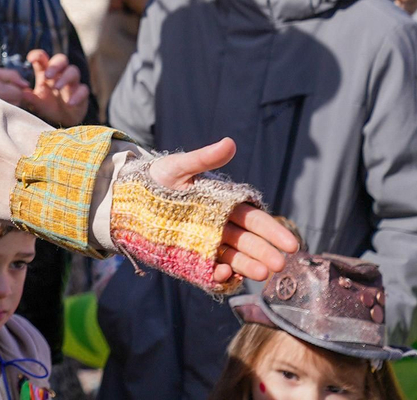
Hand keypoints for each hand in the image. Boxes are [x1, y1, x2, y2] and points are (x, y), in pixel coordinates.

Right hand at [0, 66, 31, 105]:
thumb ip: (11, 76)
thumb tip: (26, 84)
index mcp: (2, 92)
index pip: (22, 93)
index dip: (16, 86)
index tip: (5, 83)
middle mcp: (2, 105)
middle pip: (19, 101)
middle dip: (14, 94)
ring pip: (13, 107)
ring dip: (9, 101)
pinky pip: (5, 112)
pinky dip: (2, 106)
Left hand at [24, 50, 91, 125]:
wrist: (62, 120)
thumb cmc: (47, 105)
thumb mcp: (36, 102)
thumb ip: (30, 97)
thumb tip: (22, 93)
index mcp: (45, 72)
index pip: (42, 58)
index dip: (37, 55)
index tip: (30, 59)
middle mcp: (60, 73)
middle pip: (61, 59)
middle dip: (55, 65)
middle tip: (47, 76)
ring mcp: (72, 82)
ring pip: (73, 71)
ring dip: (65, 78)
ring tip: (57, 87)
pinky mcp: (81, 93)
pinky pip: (83, 90)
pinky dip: (77, 96)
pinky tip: (70, 103)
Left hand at [150, 138, 298, 283]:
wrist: (126, 198)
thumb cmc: (157, 178)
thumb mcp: (179, 167)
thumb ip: (204, 159)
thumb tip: (229, 142)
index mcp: (224, 205)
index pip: (254, 220)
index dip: (272, 231)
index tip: (290, 244)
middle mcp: (220, 227)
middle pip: (248, 242)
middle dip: (264, 253)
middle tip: (278, 265)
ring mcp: (207, 244)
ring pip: (233, 258)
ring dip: (247, 267)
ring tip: (262, 274)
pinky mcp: (191, 259)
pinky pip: (209, 270)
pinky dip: (218, 275)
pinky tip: (224, 275)